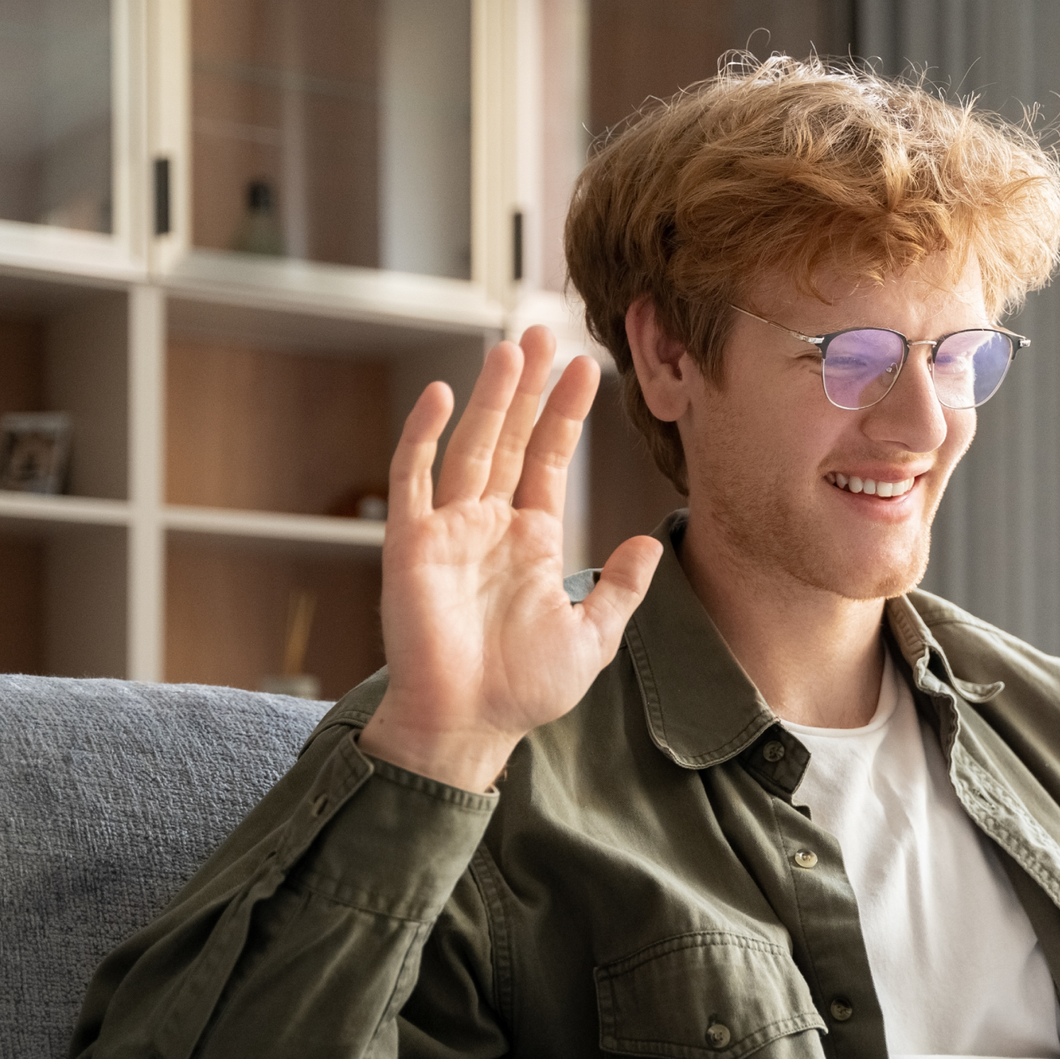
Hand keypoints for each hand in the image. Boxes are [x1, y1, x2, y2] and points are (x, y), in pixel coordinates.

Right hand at [358, 326, 663, 792]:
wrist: (468, 727)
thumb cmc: (524, 690)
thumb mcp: (592, 638)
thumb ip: (620, 589)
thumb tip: (648, 543)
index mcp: (531, 541)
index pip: (549, 461)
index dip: (565, 416)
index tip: (585, 370)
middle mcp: (489, 526)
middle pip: (509, 439)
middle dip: (527, 388)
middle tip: (542, 331)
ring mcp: (449, 531)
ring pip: (470, 447)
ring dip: (488, 398)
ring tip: (509, 348)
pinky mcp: (410, 546)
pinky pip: (413, 480)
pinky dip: (422, 437)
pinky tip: (439, 395)